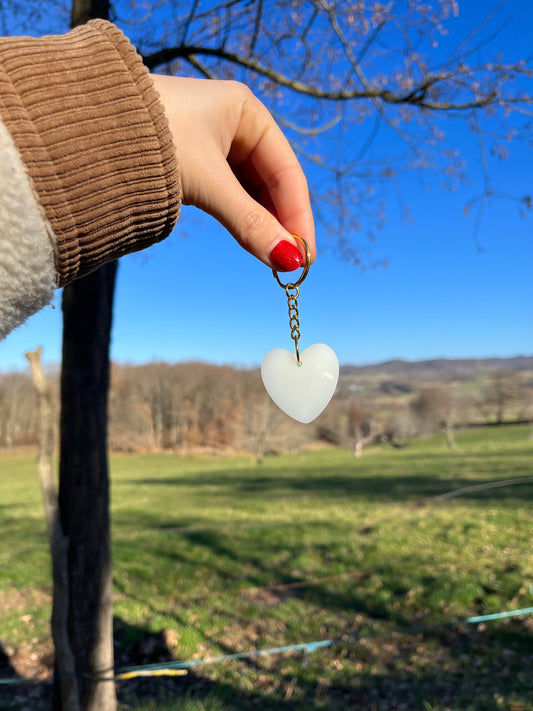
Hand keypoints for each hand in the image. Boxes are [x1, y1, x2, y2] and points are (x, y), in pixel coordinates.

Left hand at [151, 75, 314, 270]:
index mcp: (245, 111)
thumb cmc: (150, 141)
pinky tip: (248, 239)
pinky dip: (238, 217)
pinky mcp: (193, 163)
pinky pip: (227, 194)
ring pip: (250, 191)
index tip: (305, 257)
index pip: (287, 171)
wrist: (83, 132)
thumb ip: (249, 222)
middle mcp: (233, 124)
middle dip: (281, 223)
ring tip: (271, 257)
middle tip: (291, 264)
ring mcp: (213, 143)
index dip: (298, 216)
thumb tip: (287, 260)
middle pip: (272, 182)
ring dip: (261, 223)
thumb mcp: (208, 183)